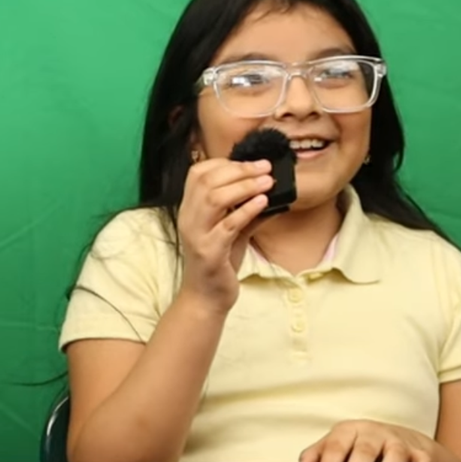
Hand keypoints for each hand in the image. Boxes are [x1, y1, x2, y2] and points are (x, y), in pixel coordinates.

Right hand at [175, 156, 274, 310]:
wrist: (206, 298)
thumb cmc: (219, 263)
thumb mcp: (235, 232)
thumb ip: (248, 213)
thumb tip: (272, 193)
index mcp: (190, 209)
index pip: (197, 173)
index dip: (224, 163)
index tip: (251, 163)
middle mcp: (188, 218)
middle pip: (207, 180)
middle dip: (239, 169)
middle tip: (265, 167)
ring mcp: (196, 234)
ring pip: (214, 198)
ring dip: (244, 186)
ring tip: (267, 182)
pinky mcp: (209, 252)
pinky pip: (227, 225)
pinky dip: (247, 210)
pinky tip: (263, 202)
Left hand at [293, 419, 440, 461]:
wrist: (403, 437)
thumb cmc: (359, 446)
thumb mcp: (336, 446)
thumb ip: (316, 458)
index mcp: (351, 430)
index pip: (336, 447)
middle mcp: (376, 433)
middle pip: (363, 452)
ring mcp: (400, 442)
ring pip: (394, 457)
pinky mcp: (421, 454)